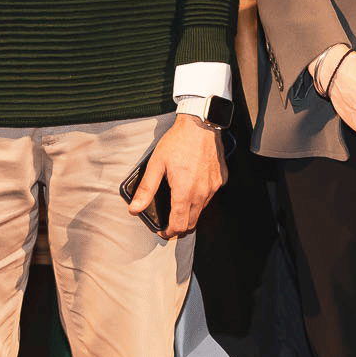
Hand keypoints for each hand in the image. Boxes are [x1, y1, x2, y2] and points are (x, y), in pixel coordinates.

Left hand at [128, 115, 227, 238]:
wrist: (201, 123)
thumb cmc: (178, 141)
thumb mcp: (156, 164)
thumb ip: (146, 189)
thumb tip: (134, 209)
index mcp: (184, 192)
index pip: (178, 225)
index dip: (168, 232)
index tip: (162, 231)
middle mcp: (202, 192)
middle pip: (192, 223)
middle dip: (179, 226)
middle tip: (169, 221)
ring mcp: (213, 186)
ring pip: (202, 209)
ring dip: (190, 211)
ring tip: (179, 201)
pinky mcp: (221, 179)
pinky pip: (210, 195)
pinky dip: (201, 196)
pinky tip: (193, 184)